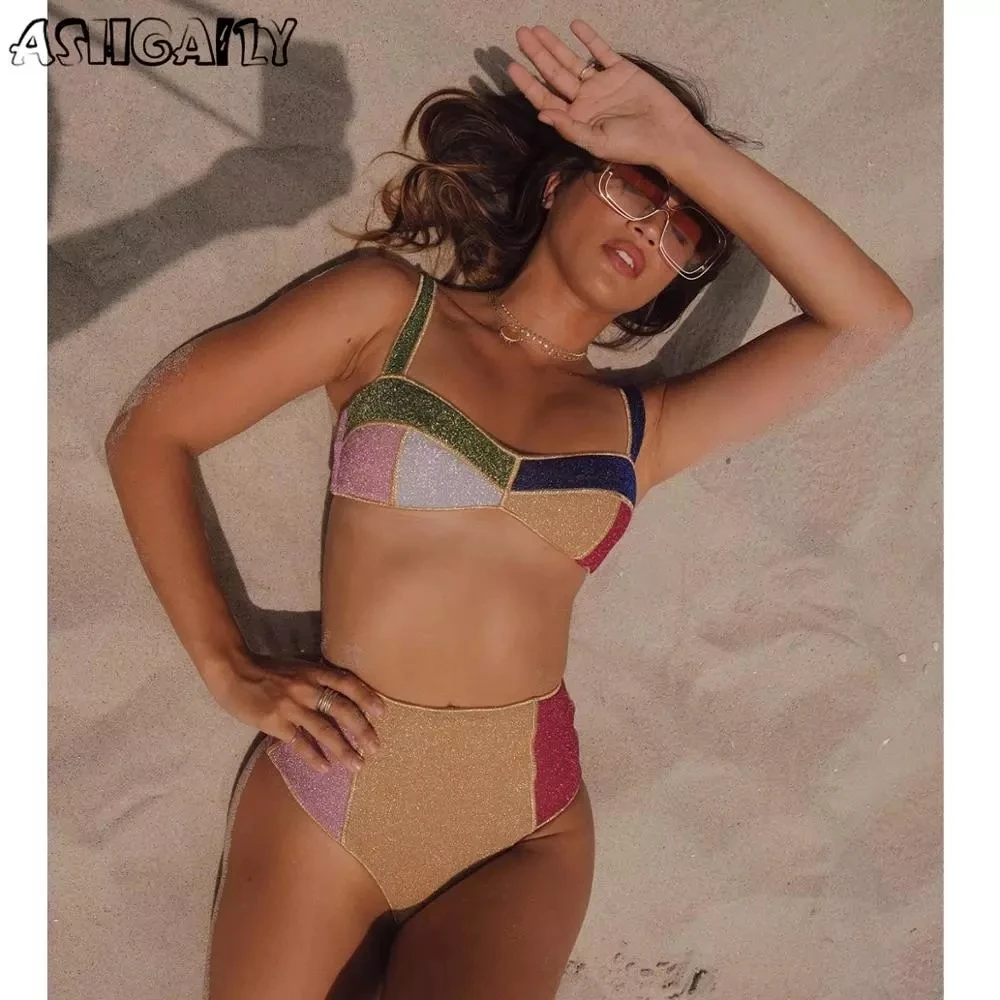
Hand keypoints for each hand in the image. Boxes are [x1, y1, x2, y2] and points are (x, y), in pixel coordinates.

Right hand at [209, 652, 385, 772]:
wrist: (233, 671)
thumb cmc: (266, 670)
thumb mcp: (297, 667)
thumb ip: (316, 678)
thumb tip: (339, 693)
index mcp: (313, 671)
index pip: (347, 683)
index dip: (366, 697)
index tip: (382, 714)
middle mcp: (306, 687)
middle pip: (342, 708)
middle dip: (361, 729)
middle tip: (375, 747)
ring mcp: (291, 705)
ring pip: (324, 729)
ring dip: (343, 749)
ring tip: (356, 765)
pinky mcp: (274, 721)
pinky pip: (299, 742)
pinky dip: (313, 756)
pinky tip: (325, 767)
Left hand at [507, 19, 697, 166]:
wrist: (667, 134)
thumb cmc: (632, 145)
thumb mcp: (596, 142)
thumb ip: (569, 128)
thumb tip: (541, 114)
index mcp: (576, 118)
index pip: (545, 98)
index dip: (528, 84)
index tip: (512, 67)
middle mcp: (585, 99)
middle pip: (554, 74)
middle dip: (536, 55)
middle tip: (519, 35)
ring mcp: (601, 83)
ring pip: (572, 60)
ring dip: (555, 45)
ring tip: (536, 30)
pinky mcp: (620, 70)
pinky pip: (601, 51)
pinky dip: (589, 39)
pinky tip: (574, 26)